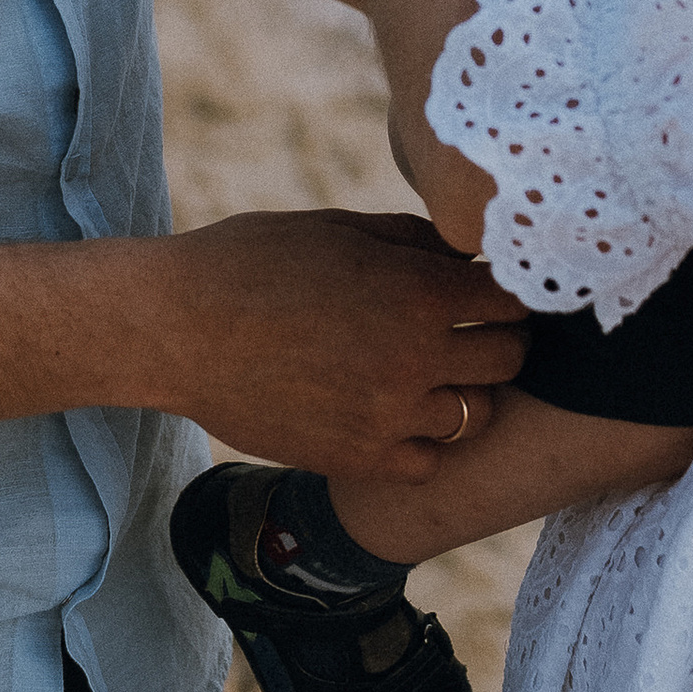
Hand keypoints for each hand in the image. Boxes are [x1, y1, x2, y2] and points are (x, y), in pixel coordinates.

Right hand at [153, 207, 530, 481]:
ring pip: (477, 415)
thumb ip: (414, 242)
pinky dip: (425, 441)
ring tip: (432, 373)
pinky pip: (428, 462)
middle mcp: (416, 359)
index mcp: (418, 292)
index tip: (487, 290)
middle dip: (500, 339)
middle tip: (470, 331)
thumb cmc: (254, 262)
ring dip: (465, 391)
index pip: (514, 300)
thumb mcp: (340, 229)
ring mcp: (389, 416)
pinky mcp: (357, 459)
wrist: (178, 330)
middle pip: (509, 360)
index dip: (507, 292)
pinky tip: (399, 414)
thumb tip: (467, 254)